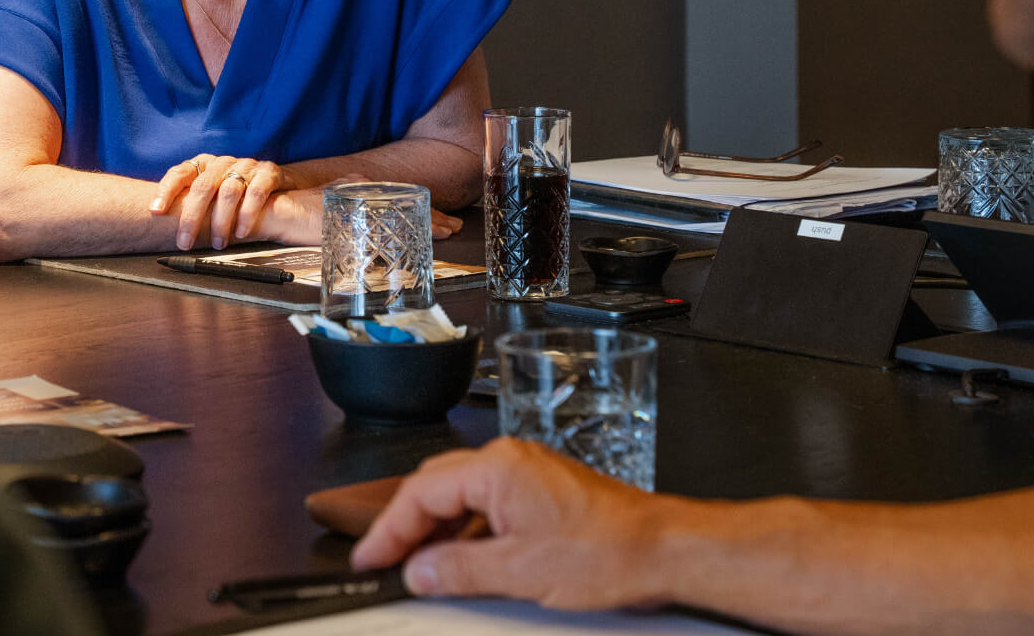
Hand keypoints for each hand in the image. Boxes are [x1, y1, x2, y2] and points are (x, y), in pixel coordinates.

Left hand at [148, 154, 288, 249]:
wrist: (275, 179)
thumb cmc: (236, 189)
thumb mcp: (212, 190)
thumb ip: (191, 200)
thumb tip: (159, 223)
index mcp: (204, 164)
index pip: (180, 173)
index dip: (165, 191)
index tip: (155, 211)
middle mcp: (223, 163)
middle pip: (203, 187)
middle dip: (192, 218)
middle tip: (185, 243)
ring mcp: (246, 166)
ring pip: (229, 192)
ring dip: (221, 221)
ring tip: (218, 244)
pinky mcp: (268, 173)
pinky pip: (256, 193)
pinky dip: (247, 214)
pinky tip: (242, 232)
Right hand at [350, 438, 661, 610]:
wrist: (665, 549)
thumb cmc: (608, 551)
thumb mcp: (520, 572)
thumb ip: (457, 570)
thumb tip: (417, 572)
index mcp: (495, 468)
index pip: (419, 494)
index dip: (387, 530)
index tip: (368, 558)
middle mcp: (508, 460)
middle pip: (434, 487)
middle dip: (405, 526)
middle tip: (385, 563)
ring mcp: (526, 473)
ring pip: (460, 494)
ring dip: (436, 530)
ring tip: (421, 568)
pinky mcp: (541, 490)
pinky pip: (486, 502)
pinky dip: (466, 530)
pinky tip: (462, 560)